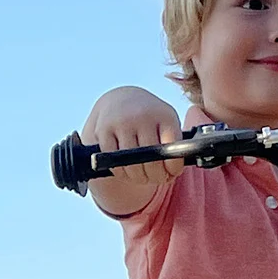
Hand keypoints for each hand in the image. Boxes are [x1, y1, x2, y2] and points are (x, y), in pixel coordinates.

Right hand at [82, 86, 183, 211]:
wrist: (122, 99)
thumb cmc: (151, 120)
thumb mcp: (168, 124)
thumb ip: (174, 148)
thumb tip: (171, 174)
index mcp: (165, 115)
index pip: (172, 151)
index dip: (172, 168)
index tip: (171, 173)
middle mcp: (143, 116)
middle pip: (152, 162)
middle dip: (156, 177)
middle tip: (156, 179)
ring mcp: (122, 122)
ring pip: (132, 165)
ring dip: (138, 178)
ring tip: (142, 176)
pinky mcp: (104, 130)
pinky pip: (114, 162)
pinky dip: (121, 172)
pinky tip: (127, 170)